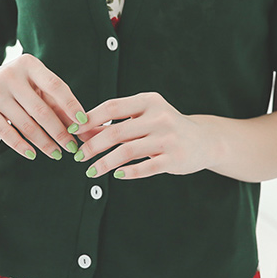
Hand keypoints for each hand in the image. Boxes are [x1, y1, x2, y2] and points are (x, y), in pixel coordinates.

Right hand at [0, 53, 94, 159]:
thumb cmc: (19, 87)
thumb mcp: (37, 86)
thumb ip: (58, 102)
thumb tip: (82, 126)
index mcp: (28, 64)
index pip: (55, 85)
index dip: (71, 105)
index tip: (83, 123)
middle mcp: (9, 75)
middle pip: (41, 110)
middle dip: (59, 132)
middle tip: (72, 147)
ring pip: (26, 125)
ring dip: (44, 143)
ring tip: (56, 154)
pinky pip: (7, 133)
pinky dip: (22, 146)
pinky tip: (34, 154)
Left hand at [69, 91, 212, 178]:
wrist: (204, 141)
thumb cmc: (165, 127)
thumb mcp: (143, 119)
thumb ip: (115, 124)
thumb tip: (82, 132)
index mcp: (149, 101)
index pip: (112, 107)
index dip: (89, 119)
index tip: (72, 131)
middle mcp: (159, 117)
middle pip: (116, 132)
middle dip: (92, 146)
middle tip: (79, 156)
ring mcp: (168, 138)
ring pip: (127, 152)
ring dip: (104, 163)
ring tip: (90, 171)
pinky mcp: (174, 159)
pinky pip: (145, 168)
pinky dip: (127, 172)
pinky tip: (115, 175)